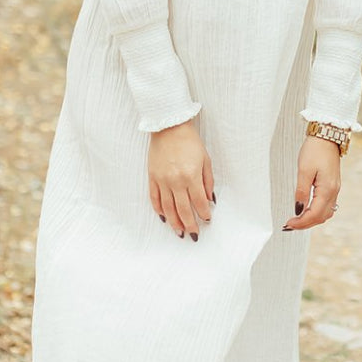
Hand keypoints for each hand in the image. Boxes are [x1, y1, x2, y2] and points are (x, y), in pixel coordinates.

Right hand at [149, 121, 214, 239]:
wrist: (168, 127)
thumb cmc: (189, 141)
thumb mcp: (205, 160)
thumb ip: (207, 181)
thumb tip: (209, 200)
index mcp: (191, 176)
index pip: (198, 202)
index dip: (204, 213)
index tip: (207, 220)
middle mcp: (175, 181)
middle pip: (183, 209)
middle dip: (190, 224)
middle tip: (194, 234)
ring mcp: (162, 180)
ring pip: (167, 208)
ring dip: (174, 222)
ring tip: (179, 232)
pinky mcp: (152, 177)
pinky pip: (154, 198)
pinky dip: (159, 209)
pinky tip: (164, 217)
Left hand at [282, 135, 340, 230]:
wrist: (327, 136)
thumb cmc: (314, 150)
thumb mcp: (304, 170)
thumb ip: (301, 191)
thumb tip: (298, 209)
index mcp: (327, 189)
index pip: (314, 214)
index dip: (301, 222)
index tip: (288, 224)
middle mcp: (334, 192)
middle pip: (321, 217)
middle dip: (305, 224)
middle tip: (289, 225)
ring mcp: (335, 189)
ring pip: (325, 213)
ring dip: (311, 220)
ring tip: (296, 220)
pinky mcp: (332, 186)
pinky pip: (326, 206)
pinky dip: (316, 212)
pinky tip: (306, 211)